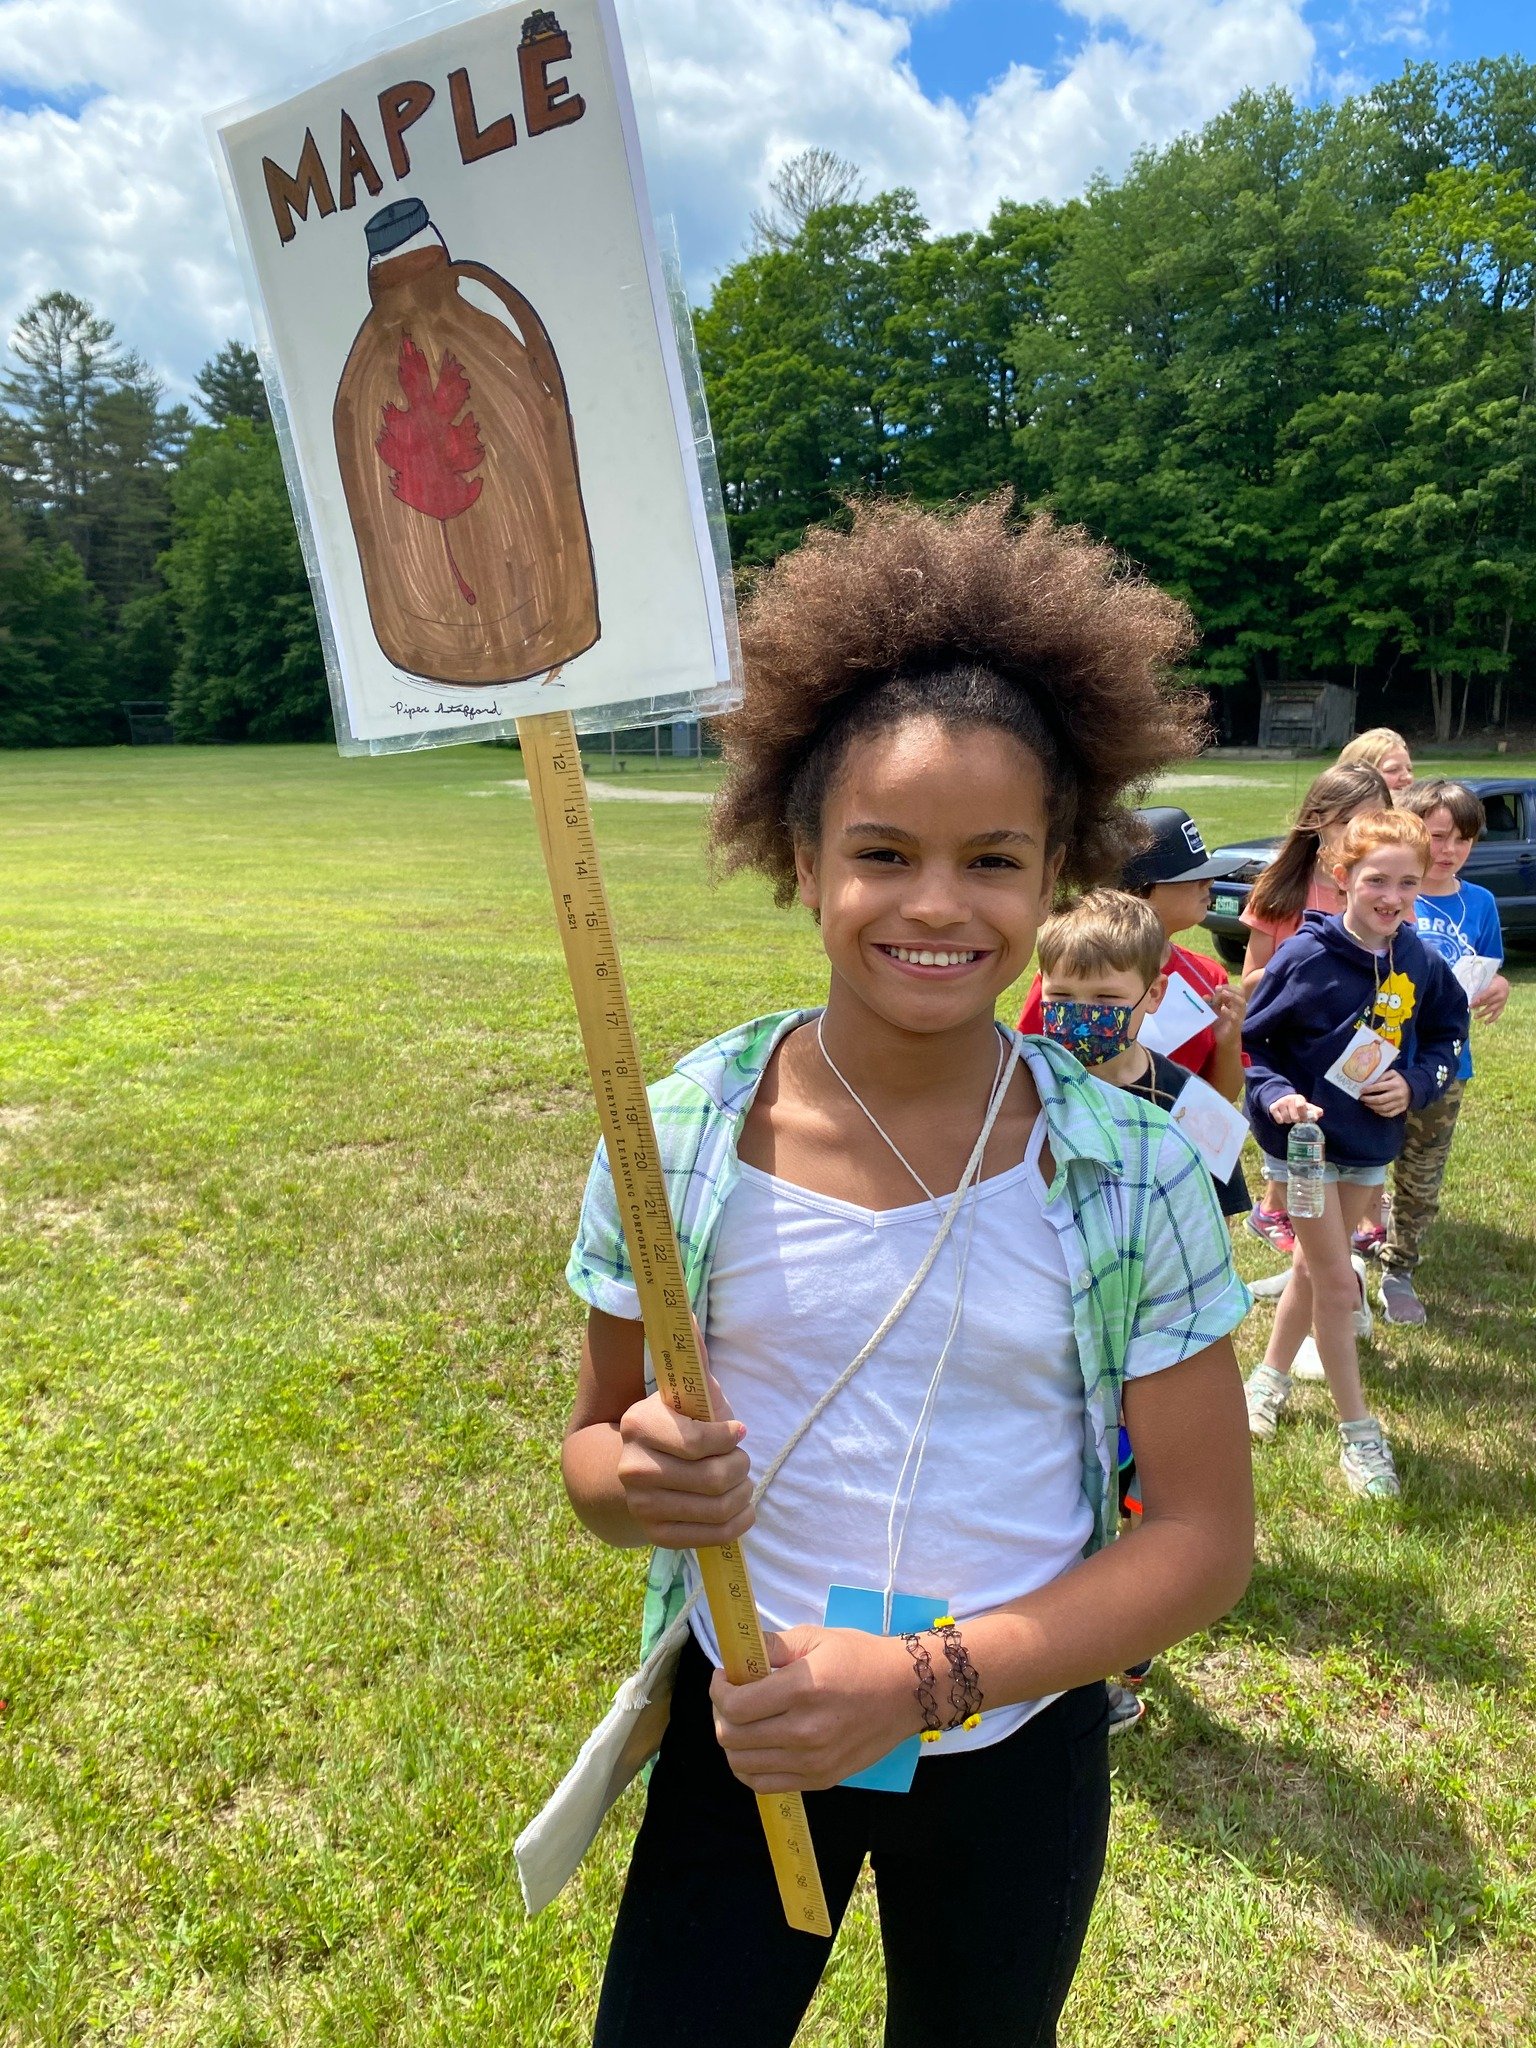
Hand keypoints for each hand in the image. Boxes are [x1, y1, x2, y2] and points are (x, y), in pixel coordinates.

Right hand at [615, 1367, 752, 1549]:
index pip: (698, 1442)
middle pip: (713, 1478)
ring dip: (744, 1494)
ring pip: (718, 1508)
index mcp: (638, 1425)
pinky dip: (738, 1523)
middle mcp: (632, 1467)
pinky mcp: (655, 1534)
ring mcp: (641, 1505)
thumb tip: (691, 1316)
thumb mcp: (688, 1390)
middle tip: (742, 1459)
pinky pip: (712, 1537)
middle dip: (741, 1467)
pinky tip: (740, 1508)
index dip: (729, 1438)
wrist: (642, 1467)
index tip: (738, 1431)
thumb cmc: (680, 1423)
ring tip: (742, 1481)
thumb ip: (693, 1356)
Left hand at [710, 1626, 919, 1793]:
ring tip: (745, 1721)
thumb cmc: (861, 1658)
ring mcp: (813, 1762)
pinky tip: (758, 1746)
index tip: (724, 1677)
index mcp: (802, 1690)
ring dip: (733, 1742)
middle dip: (721, 1714)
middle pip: (732, 1738)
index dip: (718, 1690)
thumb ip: (773, 1647)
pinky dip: (750, 1768)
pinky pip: (765, 1785)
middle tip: (732, 1697)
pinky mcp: (821, 1780)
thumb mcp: (817, 1639)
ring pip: (742, 1766)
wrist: (907, 1692)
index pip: (735, 1705)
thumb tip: (738, 1656)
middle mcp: (805, 1732)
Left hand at [1209, 980, 1246, 1044]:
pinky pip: (1235, 1017)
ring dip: (1232, 996)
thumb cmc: (1220, 1025)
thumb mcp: (1213, 1012)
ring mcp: (1239, 1016)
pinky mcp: (1236, 1025)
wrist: (1225, 1041)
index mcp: (1235, 1004)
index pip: (1236, 991)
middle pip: (1241, 994)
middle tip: (1219, 988)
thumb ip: (1210, 1003)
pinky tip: (1223, 1009)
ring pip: (1241, 1003)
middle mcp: (1239, 1008)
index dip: (1228, 987)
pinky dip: (1229, 1012)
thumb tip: (1206, 996)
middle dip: (1231, 989)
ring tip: (1223, 993)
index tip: (1217, 987)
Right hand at [1270, 1092, 1323, 1125]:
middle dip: (1296, 1120)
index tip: (1304, 1118)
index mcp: (1299, 1098)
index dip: (1303, 1115)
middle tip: (1296, 1118)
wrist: (1283, 1098)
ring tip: (1290, 1117)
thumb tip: (1319, 1114)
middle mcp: (1289, 1099)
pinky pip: (1279, 1120)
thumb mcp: (1307, 1106)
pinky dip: (1281, 1121)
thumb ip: (1315, 1111)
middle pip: (1294, 1117)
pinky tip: (1283, 1117)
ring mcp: (1280, 1103)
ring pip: (1286, 1119)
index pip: (1301, 1106)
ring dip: (1289, 1121)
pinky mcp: (1273, 1107)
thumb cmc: (1298, 1105)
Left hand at [1360, 1070, 1410, 1116]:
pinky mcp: (1402, 1109)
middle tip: (1362, 1098)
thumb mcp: (1392, 1073)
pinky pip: (1390, 1114)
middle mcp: (1398, 1094)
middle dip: (1368, 1100)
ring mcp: (1400, 1103)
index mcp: (1395, 1084)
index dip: (1368, 1090)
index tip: (1361, 1091)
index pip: (1378, 1087)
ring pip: (1383, 1108)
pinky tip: (1375, 1109)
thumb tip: (1370, 1083)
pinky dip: (1381, 1113)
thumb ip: (1381, 1076)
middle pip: (1380, 1100)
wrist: (1414, 1087)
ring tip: (1367, 1104)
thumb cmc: (1399, 1079)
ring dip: (1372, 1107)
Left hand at [1472, 974, 1508, 1023]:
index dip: (1480, 998)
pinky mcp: (1502, 1006)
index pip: (1487, 993)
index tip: (1472, 1002)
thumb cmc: (1491, 980)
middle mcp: (1501, 995)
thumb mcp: (1487, 979)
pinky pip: (1497, 1013)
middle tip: (1469, 1007)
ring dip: (1483, 1013)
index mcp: (1497, 987)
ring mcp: (1502, 1002)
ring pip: (1492, 1008)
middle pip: (1488, 1001)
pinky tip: (1485, 1023)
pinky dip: (1492, 1019)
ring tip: (1475, 1017)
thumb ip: (1479, 983)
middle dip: (1478, 1005)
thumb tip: (1469, 989)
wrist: (1504, 983)